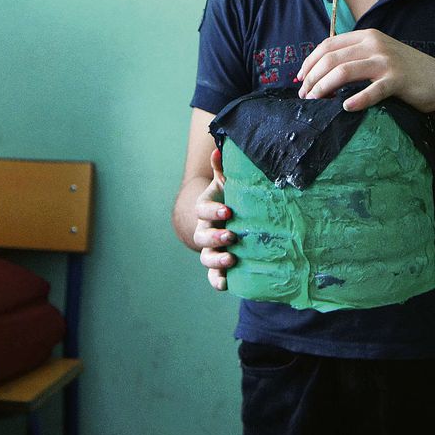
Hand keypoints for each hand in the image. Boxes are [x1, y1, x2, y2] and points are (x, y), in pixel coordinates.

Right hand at [194, 148, 235, 290]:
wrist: (224, 219)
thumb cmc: (228, 198)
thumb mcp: (226, 184)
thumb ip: (222, 170)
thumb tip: (219, 149)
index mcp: (206, 209)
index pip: (203, 209)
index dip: (213, 211)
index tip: (227, 211)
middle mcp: (204, 229)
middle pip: (202, 235)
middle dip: (215, 236)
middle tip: (231, 235)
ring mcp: (210, 248)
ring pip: (206, 256)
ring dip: (216, 259)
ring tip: (231, 259)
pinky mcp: (217, 265)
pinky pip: (213, 276)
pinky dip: (217, 280)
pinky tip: (226, 284)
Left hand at [296, 28, 434, 113]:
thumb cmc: (404, 71)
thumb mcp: (377, 55)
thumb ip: (354, 57)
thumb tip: (321, 71)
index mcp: (366, 36)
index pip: (327, 45)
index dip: (309, 62)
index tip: (299, 79)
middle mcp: (374, 44)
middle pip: (331, 58)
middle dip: (312, 77)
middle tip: (304, 95)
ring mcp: (386, 61)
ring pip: (344, 71)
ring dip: (325, 87)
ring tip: (316, 101)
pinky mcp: (398, 79)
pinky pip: (372, 90)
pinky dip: (357, 99)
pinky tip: (346, 107)